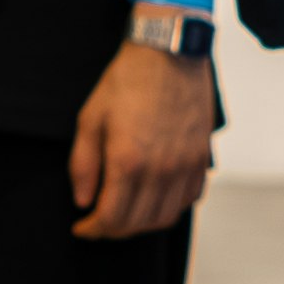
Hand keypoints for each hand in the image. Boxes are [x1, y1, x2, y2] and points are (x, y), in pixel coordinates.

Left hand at [68, 30, 215, 238]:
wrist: (169, 53)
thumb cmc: (126, 81)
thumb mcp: (90, 118)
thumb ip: (82, 165)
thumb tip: (83, 201)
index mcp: (127, 162)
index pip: (110, 218)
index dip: (92, 230)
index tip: (82, 227)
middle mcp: (159, 170)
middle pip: (137, 224)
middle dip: (113, 230)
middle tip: (99, 223)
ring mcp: (184, 166)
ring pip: (165, 217)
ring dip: (141, 224)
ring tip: (126, 214)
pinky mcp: (201, 158)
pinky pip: (188, 199)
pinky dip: (170, 208)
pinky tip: (154, 199)